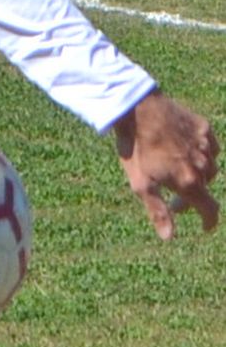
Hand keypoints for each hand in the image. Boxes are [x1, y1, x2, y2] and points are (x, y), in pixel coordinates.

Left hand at [111, 91, 219, 238]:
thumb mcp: (141, 184)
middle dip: (192, 198)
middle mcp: (204, 165)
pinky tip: (187, 153)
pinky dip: (203, 156)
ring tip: (178, 174)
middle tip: (174, 198)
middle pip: (205, 189)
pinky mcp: (204, 128)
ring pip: (210, 169)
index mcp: (189, 182)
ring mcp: (206, 145)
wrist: (138, 110)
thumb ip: (158, 210)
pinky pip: (211, 148)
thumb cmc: (135, 149)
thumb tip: (169, 237)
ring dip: (197, 176)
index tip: (205, 227)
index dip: (209, 221)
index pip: (210, 209)